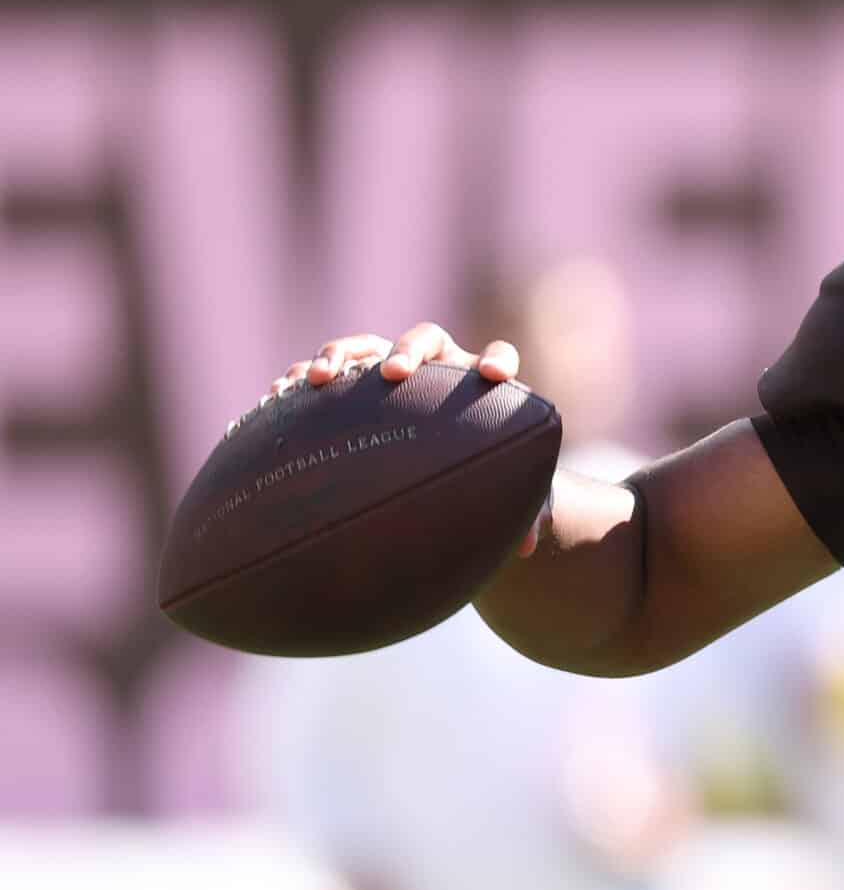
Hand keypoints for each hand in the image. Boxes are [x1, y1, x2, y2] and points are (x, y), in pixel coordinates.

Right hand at [244, 322, 538, 553]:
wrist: (435, 474)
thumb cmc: (476, 482)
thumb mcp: (499, 498)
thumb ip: (520, 515)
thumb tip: (525, 550)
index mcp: (479, 388)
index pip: (497, 359)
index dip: (498, 360)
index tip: (492, 375)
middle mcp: (434, 369)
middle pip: (424, 340)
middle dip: (408, 351)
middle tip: (394, 374)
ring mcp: (386, 373)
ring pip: (364, 346)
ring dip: (339, 355)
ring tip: (317, 380)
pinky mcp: (347, 388)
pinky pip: (318, 373)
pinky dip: (297, 382)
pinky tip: (273, 400)